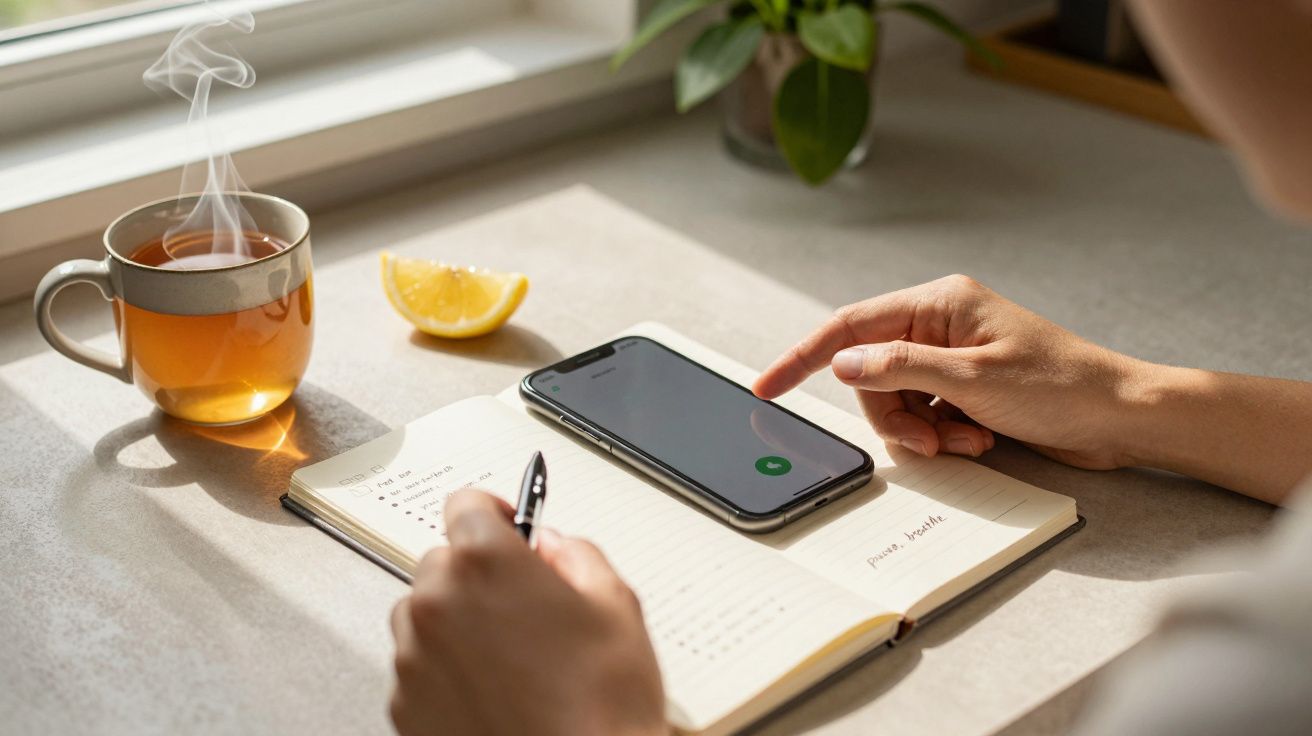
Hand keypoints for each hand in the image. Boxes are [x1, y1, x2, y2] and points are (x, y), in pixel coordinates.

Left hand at [389, 490, 666, 735]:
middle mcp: (437, 603)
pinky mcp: (404, 706)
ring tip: (510, 657)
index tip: (508, 526)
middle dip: (479, 574)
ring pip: (424, 614)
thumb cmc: (601, 707)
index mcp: (485, 564)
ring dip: (456, 621)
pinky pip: (418, 667)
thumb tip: (555, 546)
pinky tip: (494, 690)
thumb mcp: (617, 606)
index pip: (466, 503)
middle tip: (523, 603)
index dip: (495, 512)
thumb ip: (578, 555)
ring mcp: (414, 658)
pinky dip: (446, 671)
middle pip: (443, 561)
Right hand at [753, 275, 1148, 469]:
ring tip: (964, 443)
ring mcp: (953, 356)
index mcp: (938, 304)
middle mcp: (940, 324)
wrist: (1121, 417)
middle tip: (927, 444)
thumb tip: (841, 361)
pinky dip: (942, 435)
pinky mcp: (966, 386)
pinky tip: (978, 440)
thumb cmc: (1061, 388)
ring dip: (921, 431)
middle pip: (872, 373)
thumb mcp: (972, 380)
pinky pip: (925, 413)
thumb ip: (899, 368)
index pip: (850, 326)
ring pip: (896, 399)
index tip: (768, 387)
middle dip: (891, 416)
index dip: (804, 358)